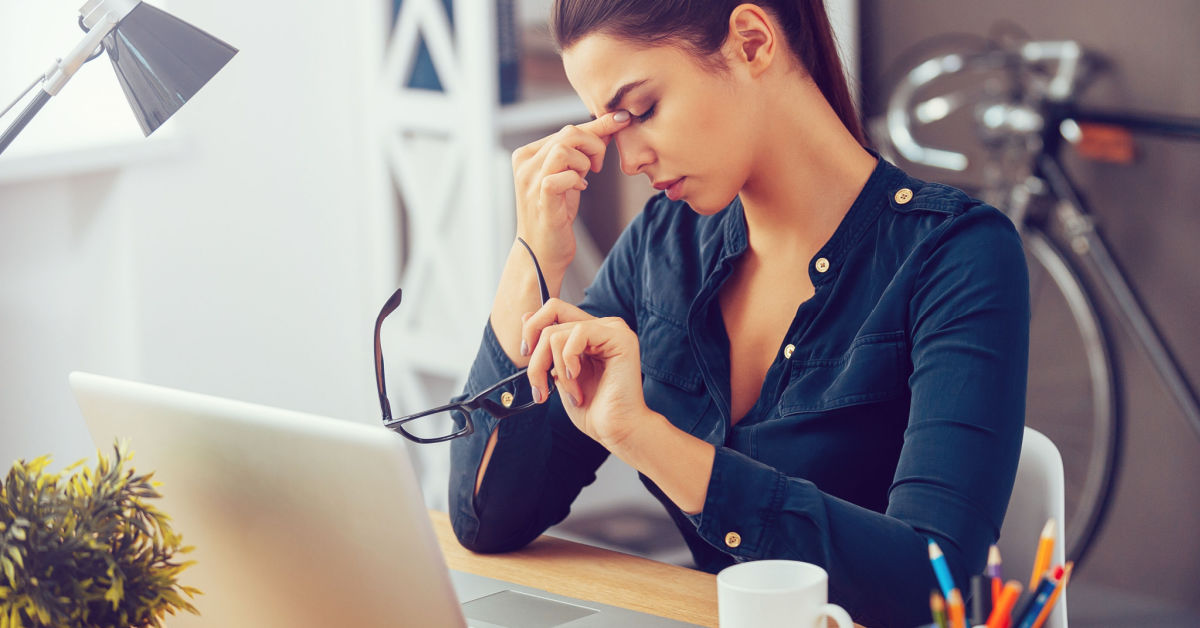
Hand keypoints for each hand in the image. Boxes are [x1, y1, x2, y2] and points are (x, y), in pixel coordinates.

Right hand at [511, 111, 630, 272]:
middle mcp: (524, 164)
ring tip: (585, 178)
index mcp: (527, 154)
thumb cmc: (556, 213)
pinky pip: (562, 176)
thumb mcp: (569, 175)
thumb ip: (582, 151)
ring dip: (584, 162)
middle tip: (598, 167)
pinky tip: (579, 189)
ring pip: (564, 149)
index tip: (622, 120)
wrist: (542, 252)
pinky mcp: (541, 198)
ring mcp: (530, 181)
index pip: (566, 129)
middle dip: (594, 146)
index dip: (597, 126)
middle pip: (568, 134)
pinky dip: (576, 179)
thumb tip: (609, 126)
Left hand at [522, 298, 647, 449]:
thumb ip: (547, 347)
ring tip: (570, 392)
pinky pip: (578, 334)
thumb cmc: (593, 409)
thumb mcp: (559, 374)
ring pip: (557, 332)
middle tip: (540, 385)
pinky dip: (569, 363)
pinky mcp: (620, 337)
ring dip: (555, 369)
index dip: (532, 329)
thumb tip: (525, 317)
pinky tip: (578, 379)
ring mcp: (613, 329)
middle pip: (550, 317)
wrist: (616, 430)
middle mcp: (602, 326)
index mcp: (589, 333)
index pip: (553, 310)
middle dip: (536, 357)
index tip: (527, 356)